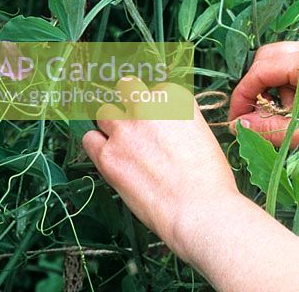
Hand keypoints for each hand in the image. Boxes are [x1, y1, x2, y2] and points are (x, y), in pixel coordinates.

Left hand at [83, 79, 238, 260]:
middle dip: (130, 104)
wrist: (199, 209)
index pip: (156, 90)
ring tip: (122, 145)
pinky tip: (108, 158)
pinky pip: (89, 139)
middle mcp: (148, 104)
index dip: (155, 109)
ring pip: (105, 112)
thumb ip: (177, 122)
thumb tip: (160, 129)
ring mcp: (126, 127)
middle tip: (136, 125)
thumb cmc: (209, 179)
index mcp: (175, 97)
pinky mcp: (108, 154)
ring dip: (111, 125)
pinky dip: (96, 146)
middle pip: (127, 89)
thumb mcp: (201, 134)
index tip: (158, 124)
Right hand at [229, 40, 298, 170]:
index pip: (260, 69)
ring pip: (286, 62)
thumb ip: (272, 130)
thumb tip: (238, 127)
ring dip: (281, 91)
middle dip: (260, 90)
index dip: (243, 96)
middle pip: (269, 59)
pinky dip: (297, 86)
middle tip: (261, 121)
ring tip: (297, 122)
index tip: (236, 122)